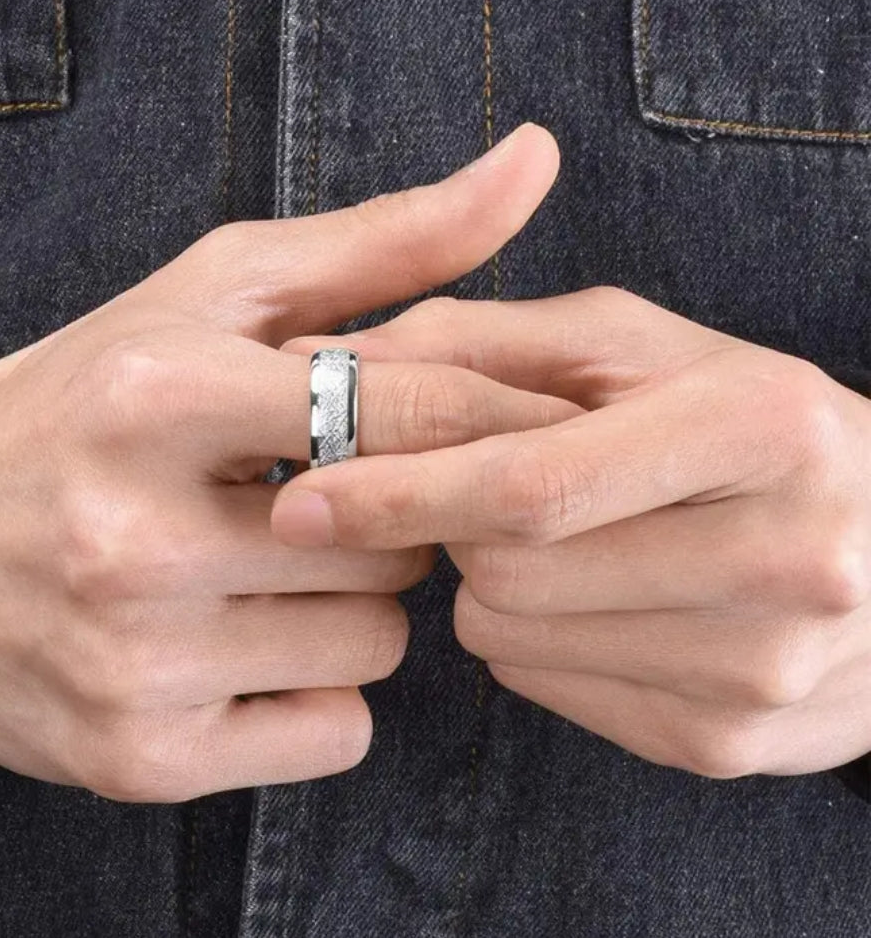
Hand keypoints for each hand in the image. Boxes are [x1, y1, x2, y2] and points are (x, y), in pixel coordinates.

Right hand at [0, 124, 568, 800]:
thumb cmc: (90, 402)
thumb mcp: (215, 295)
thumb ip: (387, 241)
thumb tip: (537, 159)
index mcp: (162, 394)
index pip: (410, 410)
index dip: (499, 420)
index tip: (538, 427)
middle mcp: (137, 535)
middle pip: (405, 542)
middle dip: (392, 513)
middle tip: (320, 490)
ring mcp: (135, 661)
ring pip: (377, 644)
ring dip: (354, 602)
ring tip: (272, 563)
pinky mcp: (139, 759)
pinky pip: (337, 731)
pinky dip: (318, 690)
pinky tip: (250, 644)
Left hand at [274, 288, 870, 778]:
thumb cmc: (736, 422)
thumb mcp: (629, 347)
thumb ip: (477, 340)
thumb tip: (327, 365)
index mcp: (759, 427)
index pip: (535, 482)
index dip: (403, 491)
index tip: (301, 499)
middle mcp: (782, 559)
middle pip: (507, 572)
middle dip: (454, 528)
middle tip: (489, 490)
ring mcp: (763, 670)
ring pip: (510, 638)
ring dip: (491, 583)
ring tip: (562, 539)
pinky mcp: (728, 743)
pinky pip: (546, 688)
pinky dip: (535, 637)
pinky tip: (596, 596)